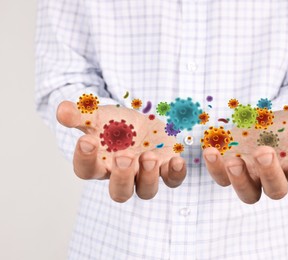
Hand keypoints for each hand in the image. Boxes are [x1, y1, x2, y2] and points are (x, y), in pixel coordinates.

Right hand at [57, 101, 185, 201]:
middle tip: (124, 157)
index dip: (84, 159)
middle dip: (122, 177)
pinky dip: (175, 173)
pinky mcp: (166, 169)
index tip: (88, 140)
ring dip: (148, 177)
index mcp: (100, 163)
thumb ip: (80, 115)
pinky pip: (173, 180)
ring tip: (149, 157)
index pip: (86, 171)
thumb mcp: (98, 116)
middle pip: (119, 192)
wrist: (142, 122)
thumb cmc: (116, 124)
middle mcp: (123, 175)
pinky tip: (176, 160)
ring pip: (146, 191)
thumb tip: (61, 109)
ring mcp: (145, 174)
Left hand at [203, 106, 287, 203]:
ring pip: (249, 193)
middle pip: (277, 190)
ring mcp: (251, 177)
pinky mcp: (228, 171)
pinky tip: (211, 150)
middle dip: (271, 173)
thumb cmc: (283, 124)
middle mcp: (275, 176)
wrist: (257, 121)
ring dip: (240, 180)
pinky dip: (215, 168)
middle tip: (264, 151)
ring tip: (234, 161)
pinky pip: (221, 178)